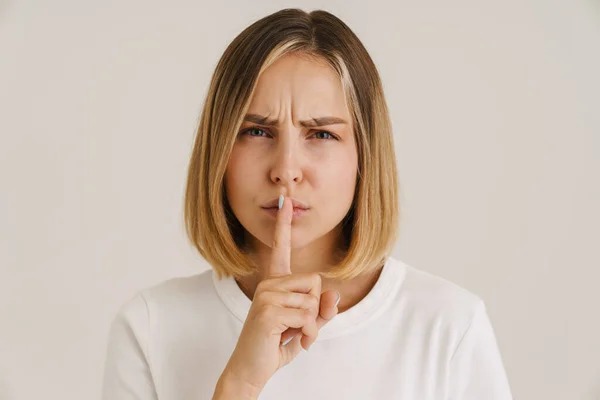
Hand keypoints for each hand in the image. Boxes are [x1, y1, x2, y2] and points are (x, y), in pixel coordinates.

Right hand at [218, 195, 339, 395]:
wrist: (251, 369)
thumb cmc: (275, 345)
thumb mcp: (306, 326)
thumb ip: (321, 310)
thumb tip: (333, 293)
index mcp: (275, 283)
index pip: (281, 249)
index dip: (283, 224)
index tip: (285, 200)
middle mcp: (269, 284)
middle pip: (315, 281)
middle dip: (316, 309)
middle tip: (300, 327)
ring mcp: (266, 295)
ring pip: (313, 301)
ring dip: (312, 326)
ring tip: (294, 336)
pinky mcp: (268, 311)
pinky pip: (307, 316)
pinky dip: (307, 334)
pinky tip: (290, 341)